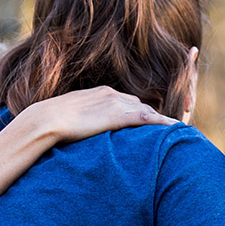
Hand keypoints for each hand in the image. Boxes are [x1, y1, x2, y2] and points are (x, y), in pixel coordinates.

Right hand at [20, 86, 177, 142]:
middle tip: (169, 129)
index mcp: (103, 92)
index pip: (130, 102)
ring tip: (177, 133)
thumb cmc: (52, 121)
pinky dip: (163, 123)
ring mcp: (117, 103)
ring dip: (162, 122)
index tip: (150, 121)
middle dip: (155, 117)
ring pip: (148, 111)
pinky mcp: (119, 115)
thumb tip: (85, 128)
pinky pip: (148, 118)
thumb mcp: (73, 115)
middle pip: (142, 105)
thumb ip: (86, 117)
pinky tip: (175, 129)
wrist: (46, 119)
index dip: (141, 113)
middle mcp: (114, 95)